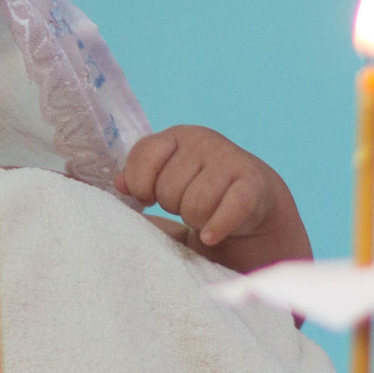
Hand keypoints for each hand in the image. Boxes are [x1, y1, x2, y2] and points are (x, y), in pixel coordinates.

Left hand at [117, 125, 312, 273]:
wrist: (254, 201)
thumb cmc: (200, 190)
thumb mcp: (166, 179)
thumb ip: (139, 178)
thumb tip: (119, 182)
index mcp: (177, 136)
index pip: (143, 158)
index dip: (141, 185)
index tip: (149, 196)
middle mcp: (204, 141)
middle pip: (167, 188)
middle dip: (173, 205)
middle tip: (185, 205)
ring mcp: (229, 160)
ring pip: (195, 205)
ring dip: (196, 219)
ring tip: (203, 215)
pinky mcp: (252, 185)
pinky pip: (228, 210)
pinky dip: (217, 227)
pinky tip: (210, 236)